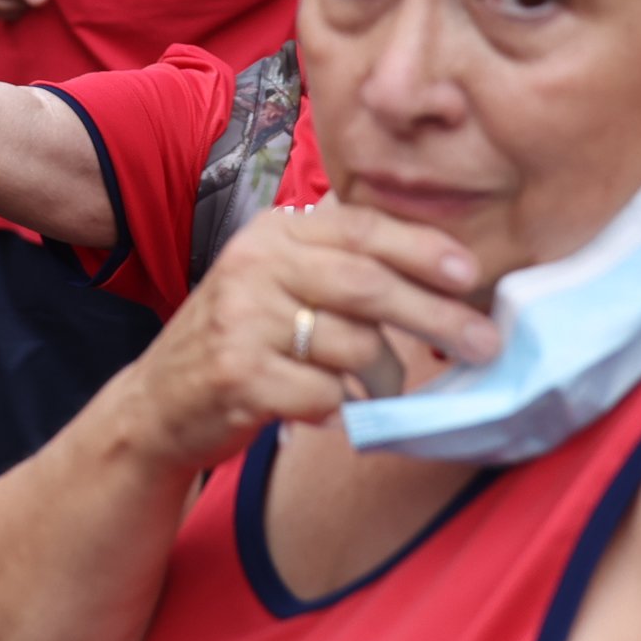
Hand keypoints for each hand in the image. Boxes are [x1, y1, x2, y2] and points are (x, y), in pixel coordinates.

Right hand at [113, 200, 496, 470]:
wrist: (157, 403)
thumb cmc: (241, 341)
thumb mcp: (277, 280)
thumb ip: (340, 265)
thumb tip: (443, 271)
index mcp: (273, 233)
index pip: (362, 228)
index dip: (423, 249)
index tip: (469, 274)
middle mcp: (254, 265)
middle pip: (368, 286)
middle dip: (436, 316)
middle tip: (483, 344)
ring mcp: (242, 321)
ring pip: (354, 347)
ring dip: (386, 380)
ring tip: (382, 393)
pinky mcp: (238, 376)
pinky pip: (325, 396)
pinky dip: (342, 411)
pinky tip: (330, 412)